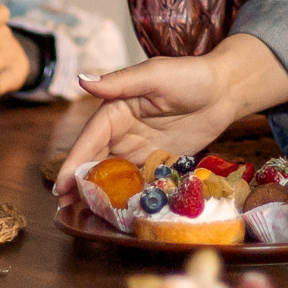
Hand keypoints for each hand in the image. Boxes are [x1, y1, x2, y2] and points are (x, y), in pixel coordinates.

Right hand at [52, 33, 287, 191]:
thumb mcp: (155, 75)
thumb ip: (119, 82)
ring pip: (113, 173)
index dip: (75, 161)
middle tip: (63, 205)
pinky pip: (138, 180)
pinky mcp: (158, 160)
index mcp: (117, 109)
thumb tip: (82, 80)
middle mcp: (123, 130)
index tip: (62, 183)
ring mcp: (140, 147)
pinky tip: (117, 211)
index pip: (91, 137)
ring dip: (98, 191)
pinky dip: (126, 194)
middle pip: (96, 159)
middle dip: (79, 181)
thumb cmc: (191, 75)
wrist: (226, 91)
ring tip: (83, 213)